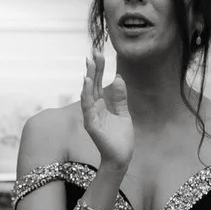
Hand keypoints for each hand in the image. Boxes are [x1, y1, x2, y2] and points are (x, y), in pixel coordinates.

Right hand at [80, 52, 132, 172]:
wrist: (121, 158)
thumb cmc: (120, 138)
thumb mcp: (123, 113)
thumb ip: (120, 97)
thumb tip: (118, 78)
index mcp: (101, 104)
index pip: (99, 83)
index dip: (99, 68)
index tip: (99, 53)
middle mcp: (94, 108)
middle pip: (93, 85)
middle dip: (93, 68)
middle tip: (94, 52)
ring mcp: (91, 116)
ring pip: (88, 93)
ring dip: (88, 78)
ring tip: (90, 64)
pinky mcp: (91, 125)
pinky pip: (88, 108)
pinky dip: (87, 95)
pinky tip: (88, 83)